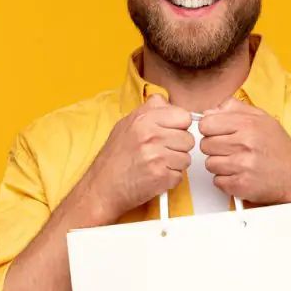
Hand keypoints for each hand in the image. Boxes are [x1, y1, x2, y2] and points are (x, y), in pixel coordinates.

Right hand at [75, 94, 192, 218]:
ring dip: (175, 164)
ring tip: (156, 164)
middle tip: (161, 152)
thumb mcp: (126, 124)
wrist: (102, 187)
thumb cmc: (114, 159)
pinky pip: (180, 175)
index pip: (184, 116)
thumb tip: (166, 103)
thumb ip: (149, 111)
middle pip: (188, 139)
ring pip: (186, 158)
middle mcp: (151, 135)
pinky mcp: (161, 176)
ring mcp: (157, 156)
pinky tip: (154, 175)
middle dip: (178, 147)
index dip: (180, 126)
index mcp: (144, 119)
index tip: (171, 133)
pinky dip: (169, 178)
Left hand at [198, 99, 290, 203]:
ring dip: (220, 165)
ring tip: (238, 162)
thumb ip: (234, 109)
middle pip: (205, 144)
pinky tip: (240, 174)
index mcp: (248, 124)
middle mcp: (245, 143)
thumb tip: (209, 111)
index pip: (207, 123)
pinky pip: (217, 181)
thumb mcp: (262, 118)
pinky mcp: (241, 185)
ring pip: (210, 164)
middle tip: (232, 150)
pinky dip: (226, 180)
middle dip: (215, 148)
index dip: (210, 129)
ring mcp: (243, 165)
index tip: (218, 133)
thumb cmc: (279, 148)